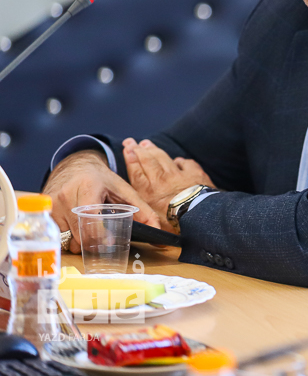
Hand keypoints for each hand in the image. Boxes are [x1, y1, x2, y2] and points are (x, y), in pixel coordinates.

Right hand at [43, 150, 161, 252]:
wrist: (75, 166)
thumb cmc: (101, 179)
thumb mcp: (125, 190)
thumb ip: (143, 212)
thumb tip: (159, 234)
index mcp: (87, 188)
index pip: (90, 220)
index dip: (99, 237)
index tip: (109, 244)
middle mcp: (66, 197)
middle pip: (79, 234)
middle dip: (93, 243)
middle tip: (104, 240)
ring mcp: (51, 205)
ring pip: (67, 239)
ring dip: (80, 241)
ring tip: (89, 228)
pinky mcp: (44, 212)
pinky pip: (57, 236)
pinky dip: (68, 237)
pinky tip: (77, 227)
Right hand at [123, 138, 213, 230]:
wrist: (199, 216)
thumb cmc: (175, 224)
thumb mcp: (154, 224)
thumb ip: (146, 217)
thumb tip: (142, 225)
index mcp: (148, 193)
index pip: (137, 172)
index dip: (131, 159)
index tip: (127, 148)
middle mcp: (160, 181)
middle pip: (148, 160)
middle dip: (139, 149)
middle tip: (132, 141)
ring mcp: (178, 175)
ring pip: (163, 158)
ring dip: (154, 150)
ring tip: (147, 143)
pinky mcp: (194, 174)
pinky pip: (186, 163)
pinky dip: (180, 161)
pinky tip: (177, 160)